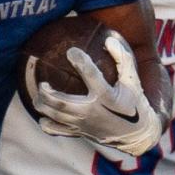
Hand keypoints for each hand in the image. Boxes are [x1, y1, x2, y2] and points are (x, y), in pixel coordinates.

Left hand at [34, 34, 162, 156]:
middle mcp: (92, 111)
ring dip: (42, 105)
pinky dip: (45, 123)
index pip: (91, 76)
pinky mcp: (78, 133)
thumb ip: (123, 59)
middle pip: (61, 102)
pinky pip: (56, 130)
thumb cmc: (134, 103)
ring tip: (38, 94)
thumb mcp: (132, 80)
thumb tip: (109, 39)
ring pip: (54, 116)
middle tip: (42, 82)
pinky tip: (42, 115)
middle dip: (47, 92)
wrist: (136, 134)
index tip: (71, 51)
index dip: (81, 62)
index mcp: (106, 96)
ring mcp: (83, 124)